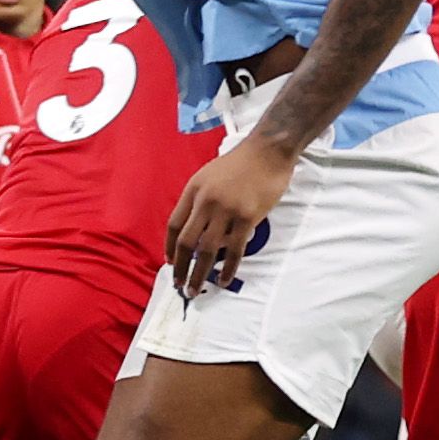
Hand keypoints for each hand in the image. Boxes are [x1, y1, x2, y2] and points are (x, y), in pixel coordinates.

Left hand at [166, 132, 293, 297]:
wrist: (268, 150)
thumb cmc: (241, 162)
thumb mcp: (209, 174)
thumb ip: (200, 199)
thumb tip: (196, 229)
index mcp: (193, 189)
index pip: (174, 224)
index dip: (170, 247)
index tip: (170, 263)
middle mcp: (206, 201)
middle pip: (186, 241)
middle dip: (180, 267)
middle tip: (179, 285)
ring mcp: (226, 210)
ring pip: (207, 250)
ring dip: (199, 274)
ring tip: (194, 289)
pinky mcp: (247, 217)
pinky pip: (234, 250)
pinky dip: (227, 268)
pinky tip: (223, 280)